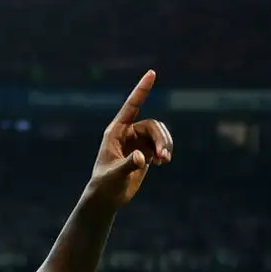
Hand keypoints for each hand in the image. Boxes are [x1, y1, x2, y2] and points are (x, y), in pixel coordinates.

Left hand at [87, 71, 172, 209]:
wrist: (107, 198)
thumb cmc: (105, 185)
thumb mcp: (115, 175)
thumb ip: (128, 164)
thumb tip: (143, 158)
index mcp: (115, 132)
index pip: (131, 106)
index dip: (142, 90)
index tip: (152, 73)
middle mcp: (127, 133)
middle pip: (152, 125)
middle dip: (162, 138)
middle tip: (164, 156)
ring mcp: (137, 142)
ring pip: (159, 135)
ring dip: (165, 145)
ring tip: (165, 161)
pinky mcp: (145, 153)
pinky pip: (160, 145)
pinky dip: (164, 151)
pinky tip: (162, 162)